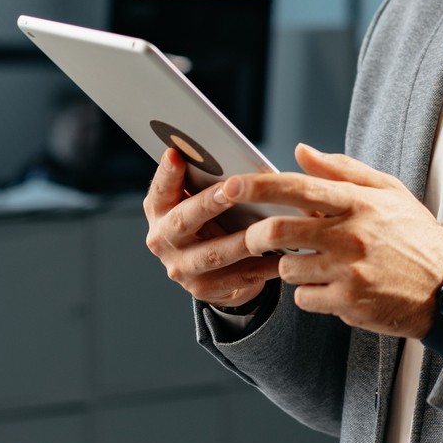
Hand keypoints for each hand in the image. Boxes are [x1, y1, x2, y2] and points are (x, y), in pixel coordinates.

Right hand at [141, 147, 282, 309]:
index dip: (166, 174)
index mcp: (158, 211)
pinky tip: (284, 257)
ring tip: (267, 227)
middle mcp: (162, 240)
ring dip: (242, 239)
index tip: (176, 154)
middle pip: (182, 221)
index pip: (159, 190)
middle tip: (231, 189)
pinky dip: (263, 266)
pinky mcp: (204, 289)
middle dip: (208, 204)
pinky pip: (238, 277)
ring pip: (214, 253)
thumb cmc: (209, 219)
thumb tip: (220, 153)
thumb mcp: (197, 199)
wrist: (210, 271)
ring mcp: (181, 268)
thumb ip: (202, 180)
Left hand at [236, 143, 442, 339]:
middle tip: (258, 238)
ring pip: (287, 268)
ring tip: (313, 264)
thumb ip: (342, 170)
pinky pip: (303, 298)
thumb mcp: (390, 192)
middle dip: (257, 235)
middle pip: (277, 231)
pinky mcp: (349, 303)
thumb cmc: (416, 236)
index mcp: (359, 203)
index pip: (298, 188)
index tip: (231, 186)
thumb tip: (300, 151)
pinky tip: (330, 287)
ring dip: (290, 267)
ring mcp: (349, 271)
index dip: (257, 186)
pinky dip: (309, 294)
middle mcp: (351, 235)